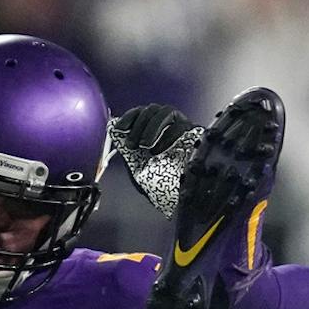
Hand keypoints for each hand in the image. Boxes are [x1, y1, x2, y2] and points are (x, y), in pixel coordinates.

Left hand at [111, 104, 200, 219]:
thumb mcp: (138, 167)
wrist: (180, 198)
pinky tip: (159, 150)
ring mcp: (183, 127)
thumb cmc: (160, 185)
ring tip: (146, 147)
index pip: (141, 112)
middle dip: (139, 125)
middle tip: (133, 145)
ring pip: (166, 112)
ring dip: (152, 127)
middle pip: (152, 110)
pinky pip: (181, 125)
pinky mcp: (196, 134)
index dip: (129, 117)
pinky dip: (167, 136)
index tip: (119, 129)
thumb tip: (113, 129)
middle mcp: (169, 125)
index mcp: (154, 130)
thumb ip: (127, 149)